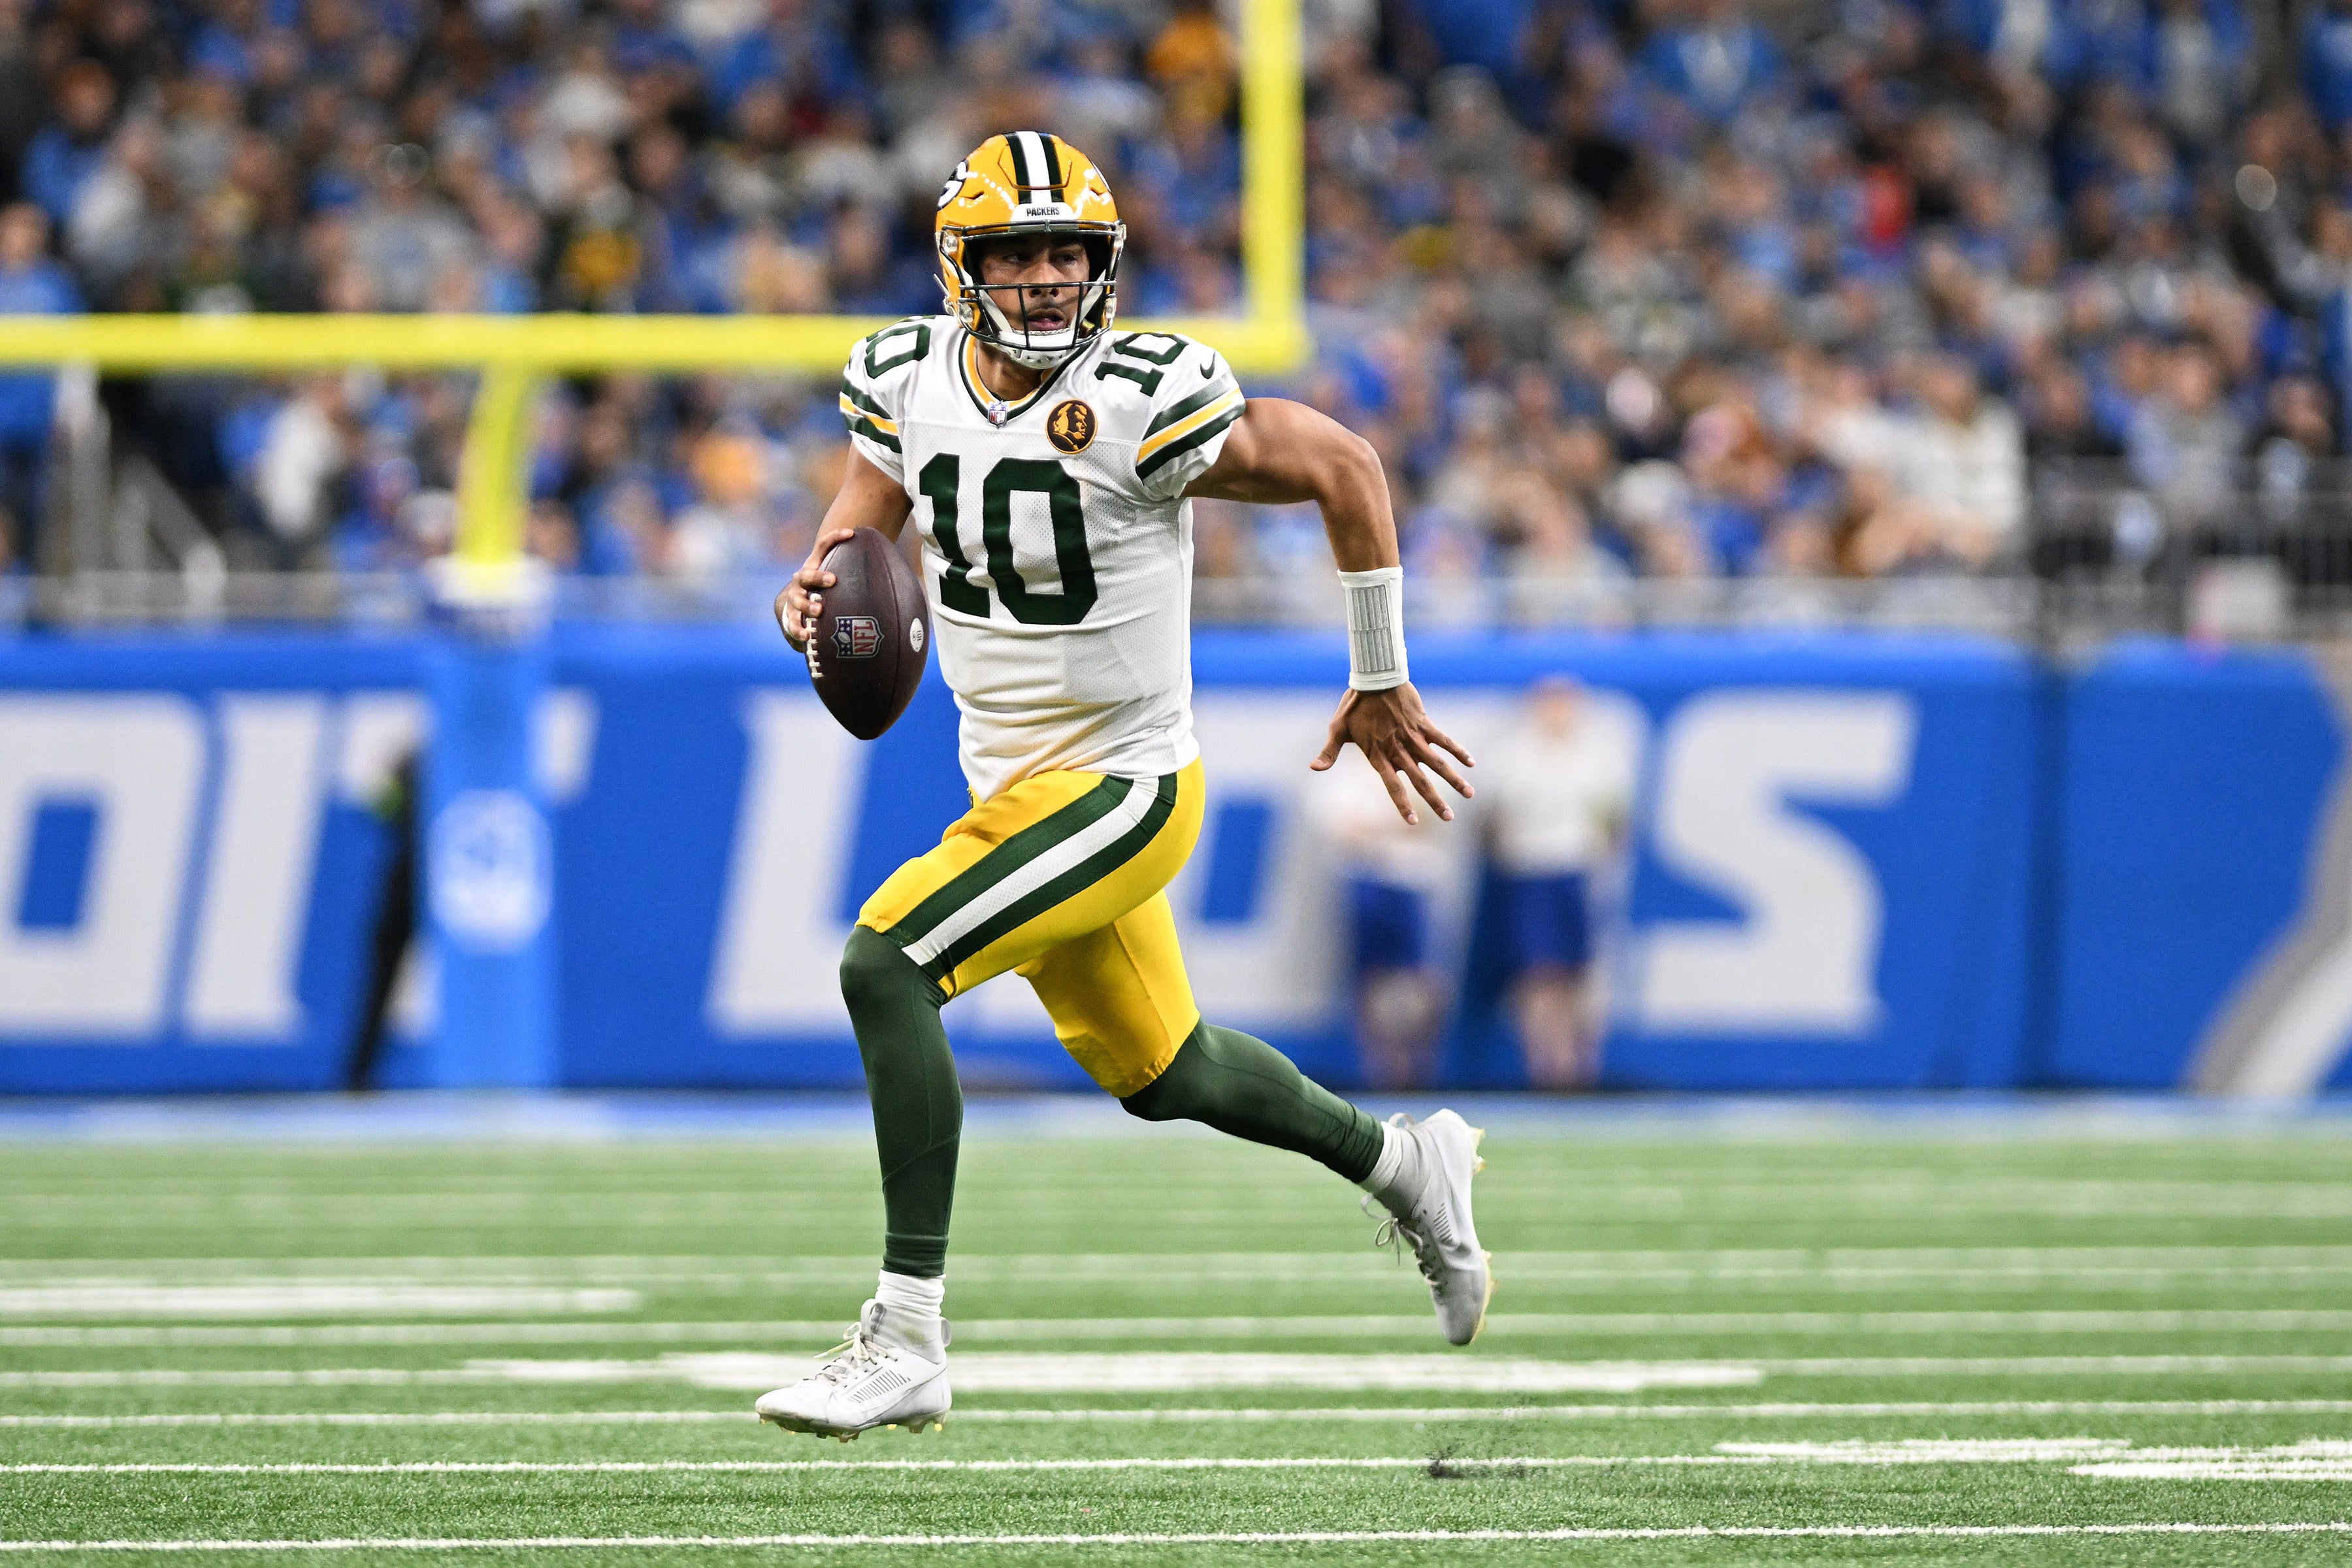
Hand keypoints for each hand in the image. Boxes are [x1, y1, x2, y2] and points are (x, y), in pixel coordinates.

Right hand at [774, 526, 858, 651]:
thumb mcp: (836, 582)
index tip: (851, 533)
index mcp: (814, 567)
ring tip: (819, 610)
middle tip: (832, 580)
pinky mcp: (790, 617)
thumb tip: (897, 580)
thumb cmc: (824, 592)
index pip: (822, 547)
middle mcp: (802, 581)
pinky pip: (792, 624)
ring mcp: (794, 599)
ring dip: (808, 604)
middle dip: (818, 576)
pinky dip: (798, 630)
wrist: (795, 608)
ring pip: (798, 599)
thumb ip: (857, 577)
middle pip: (806, 575)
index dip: (834, 538)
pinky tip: (806, 636)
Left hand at [1310, 683, 1474, 825]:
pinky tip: (1471, 763)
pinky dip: (1458, 751)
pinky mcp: (1424, 723)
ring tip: (1470, 794)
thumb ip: (1329, 752)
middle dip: (1435, 801)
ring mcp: (1413, 736)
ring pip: (1437, 763)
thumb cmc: (1354, 705)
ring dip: (1454, 780)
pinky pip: (1444, 740)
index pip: (1392, 785)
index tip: (1412, 822)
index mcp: (1378, 754)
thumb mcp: (1337, 729)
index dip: (1401, 804)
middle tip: (1449, 818)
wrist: (1374, 677)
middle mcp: (1398, 749)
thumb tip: (1313, 769)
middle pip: (1420, 780)